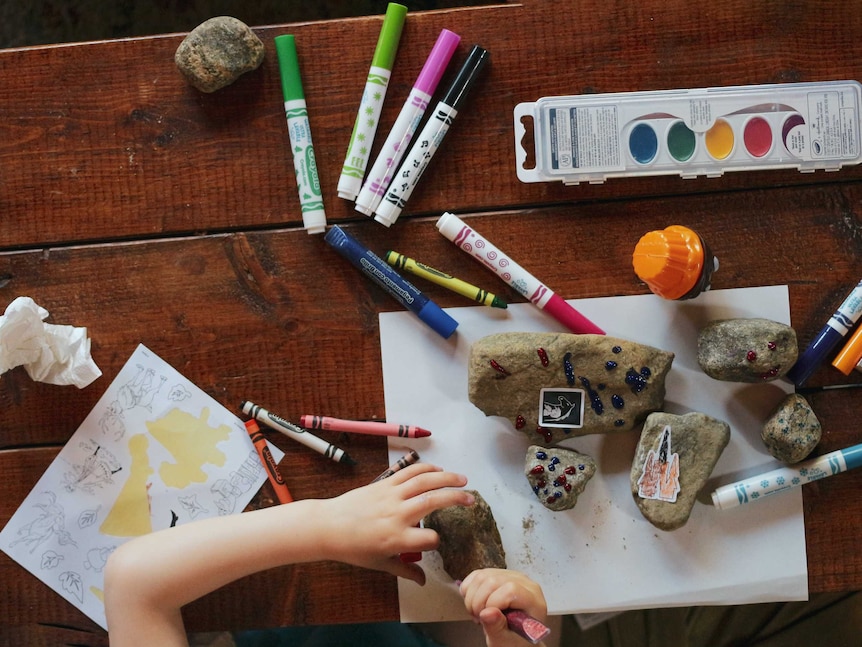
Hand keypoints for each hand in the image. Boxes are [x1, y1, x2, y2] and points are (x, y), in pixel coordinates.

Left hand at [321, 463, 472, 583]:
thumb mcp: (380, 564)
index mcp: (397, 539)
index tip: (435, 542)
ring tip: (463, 479)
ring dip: (446, 477)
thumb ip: (405, 571)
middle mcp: (397, 515)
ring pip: (424, 481)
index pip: (429, 539)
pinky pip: (409, 472)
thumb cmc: (354, 549)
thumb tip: (424, 581)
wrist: (329, 526)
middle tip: (472, 499)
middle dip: (456, 498)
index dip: (437, 541)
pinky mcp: (385, 484)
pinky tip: (439, 469)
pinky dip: (426, 468)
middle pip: (433, 501)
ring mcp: (391, 496)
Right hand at [460, 569, 547, 646]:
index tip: (486, 617)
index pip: (510, 590)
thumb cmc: (515, 640)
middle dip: (478, 601)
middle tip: (478, 618)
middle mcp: (524, 583)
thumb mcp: (505, 641)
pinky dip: (469, 589)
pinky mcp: (498, 574)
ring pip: (482, 576)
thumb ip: (497, 627)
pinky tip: (475, 602)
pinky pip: (477, 574)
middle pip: (493, 581)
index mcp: (533, 600)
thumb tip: (488, 613)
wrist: (514, 637)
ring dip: (472, 596)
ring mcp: (511, 576)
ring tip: (478, 613)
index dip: (492, 603)